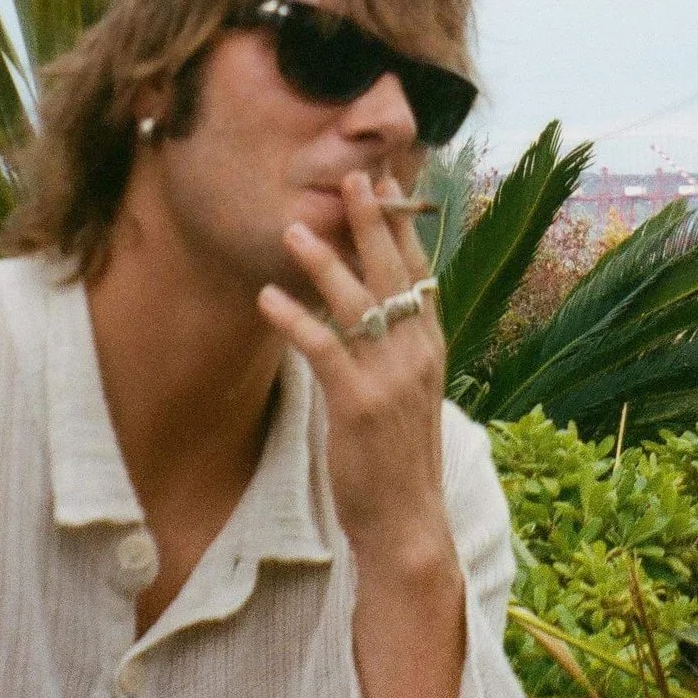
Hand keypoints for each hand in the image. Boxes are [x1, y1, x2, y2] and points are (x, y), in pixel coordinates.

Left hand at [259, 171, 455, 570]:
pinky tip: (267, 298)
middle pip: (393, 272)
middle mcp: (418, 353)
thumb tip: (370, 304)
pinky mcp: (359, 405)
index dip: (400, 225)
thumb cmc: (398, 456)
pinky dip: (295, 320)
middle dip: (371, 221)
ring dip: (324, 262)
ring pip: (358, 304)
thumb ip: (393, 346)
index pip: (418, 270)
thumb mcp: (406, 391)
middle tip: (351, 175)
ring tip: (293, 228)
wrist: (406, 522)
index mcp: (430, 345)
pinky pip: (324, 350)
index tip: (385, 182)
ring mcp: (391, 379)